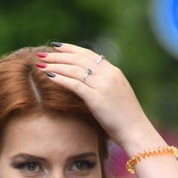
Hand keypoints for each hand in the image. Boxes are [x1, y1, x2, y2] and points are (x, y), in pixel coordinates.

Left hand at [37, 43, 160, 151]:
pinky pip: (74, 84)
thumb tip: (89, 84)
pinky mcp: (97, 98)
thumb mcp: (116, 95)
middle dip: (58, 55)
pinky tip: (48, 76)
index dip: (71, 49)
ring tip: (40, 64)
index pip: (89, 54)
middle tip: (42, 54)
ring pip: (74, 69)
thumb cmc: (126, 119)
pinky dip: (60, 78)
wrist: (136, 131)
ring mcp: (103, 85)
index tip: (56, 46)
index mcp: (114, 72)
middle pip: (79, 58)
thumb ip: (104, 86)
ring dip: (55, 65)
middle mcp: (108, 74)